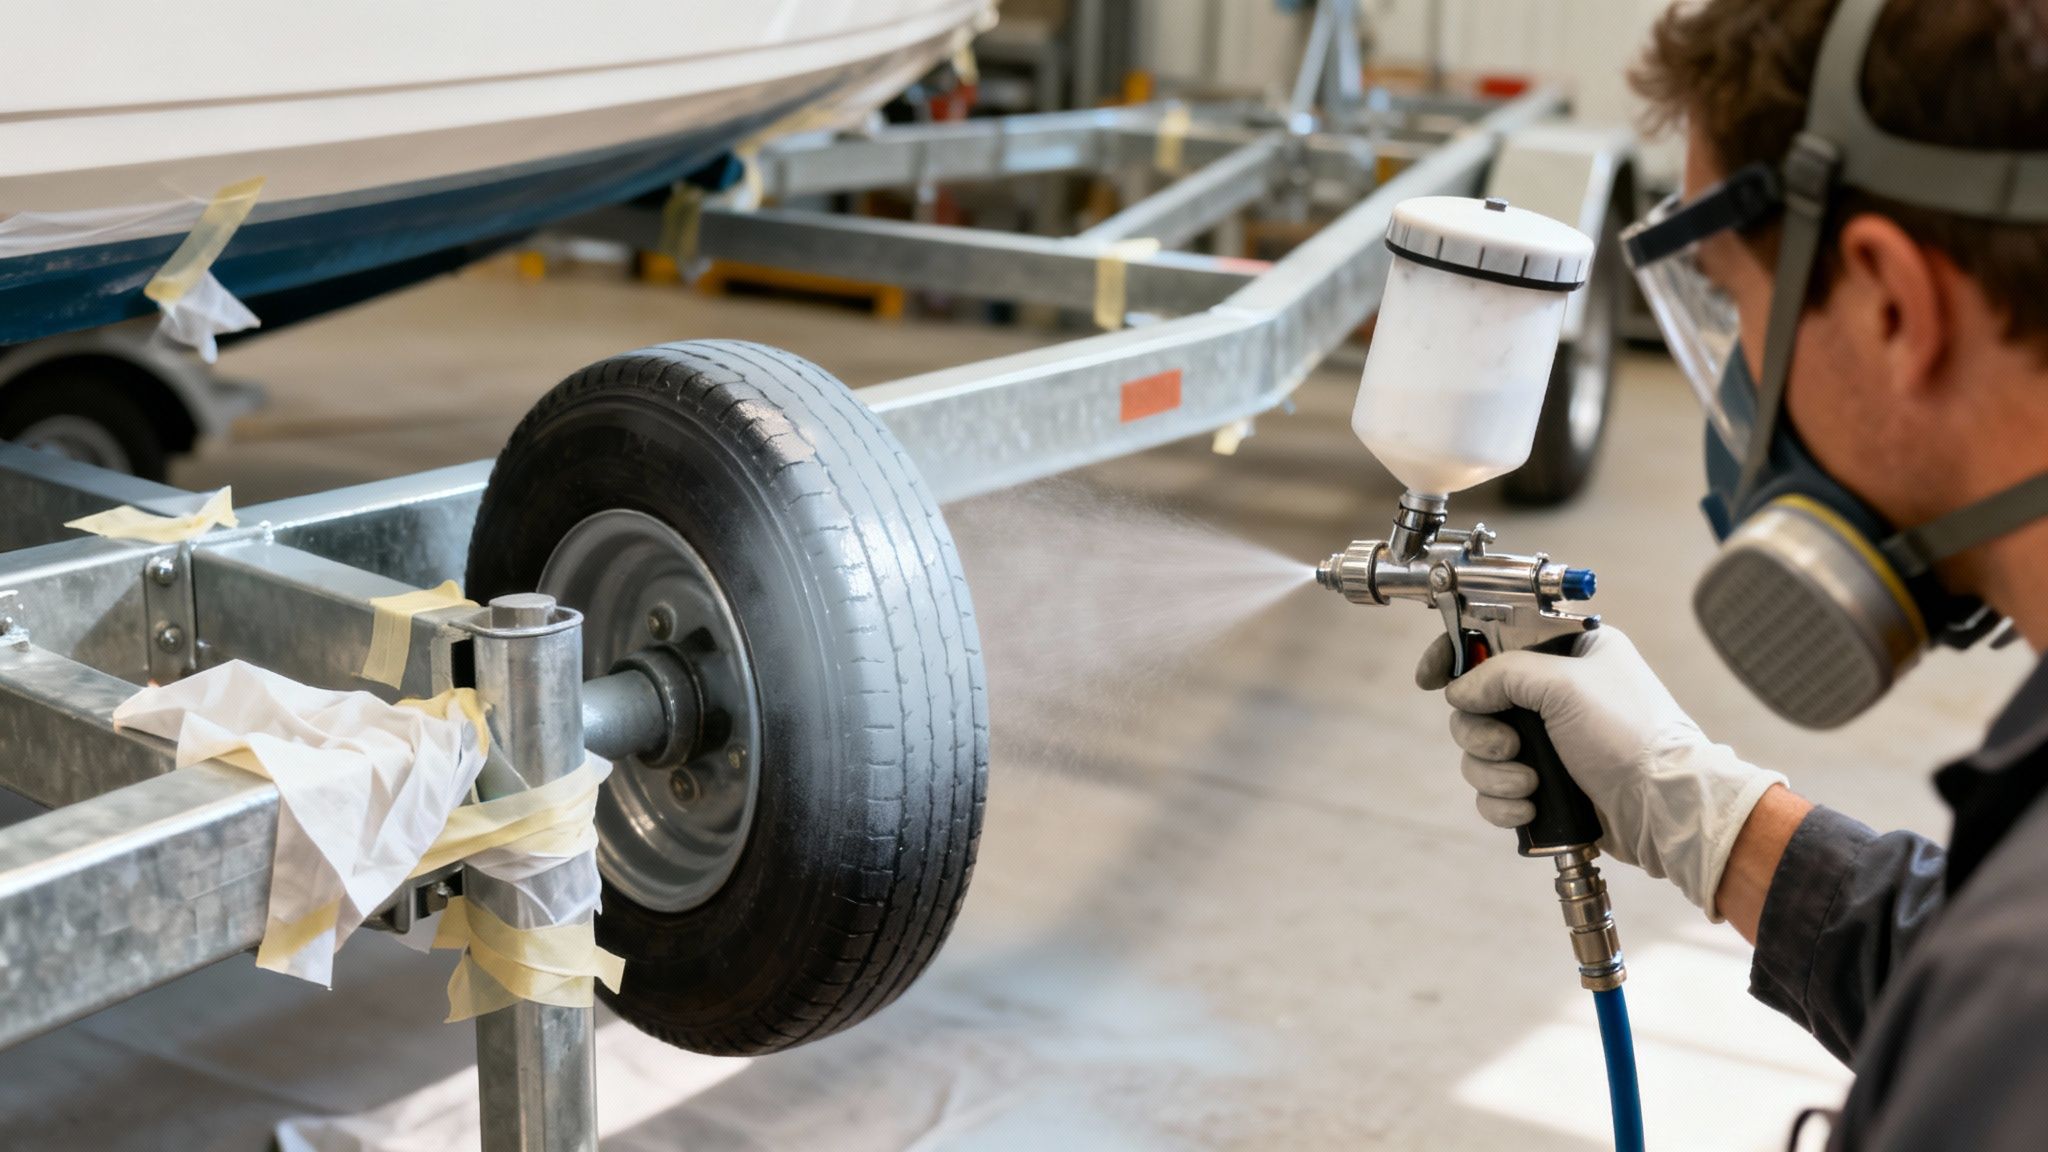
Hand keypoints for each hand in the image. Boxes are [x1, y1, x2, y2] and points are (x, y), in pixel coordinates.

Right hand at [1415, 625, 1785, 916]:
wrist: (1664, 807)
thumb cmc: (1629, 734)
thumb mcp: (1564, 685)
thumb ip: (1502, 674)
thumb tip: (1460, 691)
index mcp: (1568, 652)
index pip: (1495, 638)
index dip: (1456, 654)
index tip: (1430, 677)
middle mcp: (1556, 693)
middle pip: (1477, 703)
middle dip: (1482, 732)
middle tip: (1508, 746)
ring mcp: (1549, 741)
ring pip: (1481, 750)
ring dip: (1494, 772)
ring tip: (1529, 783)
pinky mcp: (1545, 784)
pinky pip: (1495, 789)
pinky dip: (1503, 802)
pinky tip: (1529, 808)